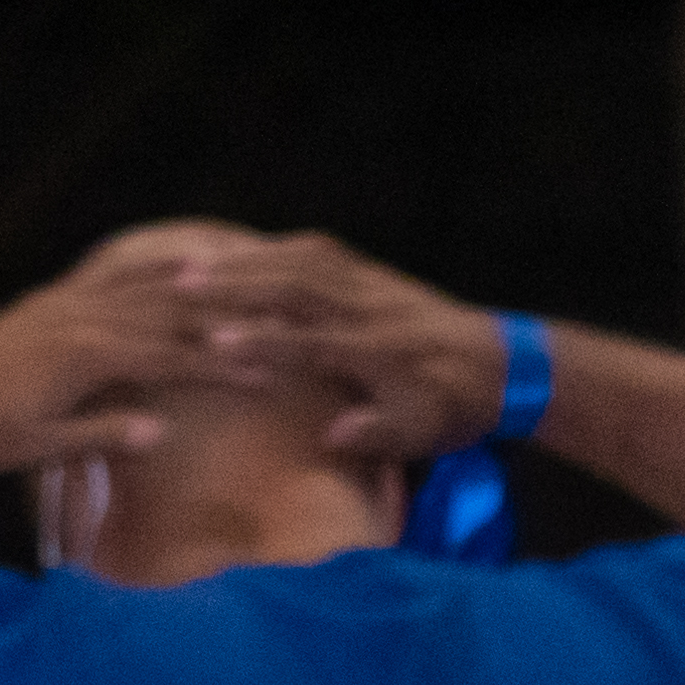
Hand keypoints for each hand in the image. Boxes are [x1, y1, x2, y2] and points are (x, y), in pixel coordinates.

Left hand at [0, 227, 244, 476]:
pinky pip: (111, 276)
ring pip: (145, 289)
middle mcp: (83, 318)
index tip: (264, 377)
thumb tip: (161, 432)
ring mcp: (67, 303)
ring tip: (245, 286)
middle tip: (273, 331)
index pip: (170, 359)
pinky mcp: (52, 300)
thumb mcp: (43, 445)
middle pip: (168, 317)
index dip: (220, 369)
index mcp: (87, 356)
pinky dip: (149, 270)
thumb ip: (103, 435)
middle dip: (223, 327)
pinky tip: (176, 265)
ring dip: (197, 290)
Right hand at [174, 229, 513, 459]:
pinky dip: (274, 249)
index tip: (219, 344)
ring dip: (246, 262)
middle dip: (239, 286)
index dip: (269, 344)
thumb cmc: (456, 408)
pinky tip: (238, 253)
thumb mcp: (426, 433)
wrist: (503, 365)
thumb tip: (334, 434)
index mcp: (384, 352)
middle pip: (298, 288)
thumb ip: (381, 432)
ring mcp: (371, 285)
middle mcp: (373, 309)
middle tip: (182, 287)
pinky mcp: (370, 273)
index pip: (316, 343)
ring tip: (193, 266)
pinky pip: (317, 252)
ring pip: (302, 261)